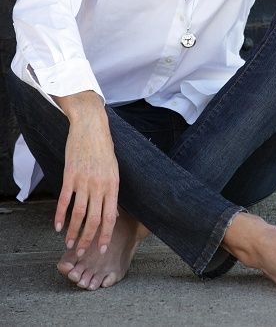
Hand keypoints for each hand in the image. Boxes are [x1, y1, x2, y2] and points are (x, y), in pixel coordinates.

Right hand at [53, 94, 118, 255]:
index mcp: (113, 184)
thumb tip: (112, 215)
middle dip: (87, 239)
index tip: (100, 249)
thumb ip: (112, 192)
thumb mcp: (114, 170)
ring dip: (73, 232)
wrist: (91, 127)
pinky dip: (59, 215)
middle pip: (94, 220)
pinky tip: (57, 226)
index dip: (105, 235)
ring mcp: (84, 180)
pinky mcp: (70, 175)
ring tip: (68, 243)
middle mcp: (99, 184)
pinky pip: (64, 200)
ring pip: (78, 214)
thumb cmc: (104, 148)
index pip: (110, 217)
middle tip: (81, 252)